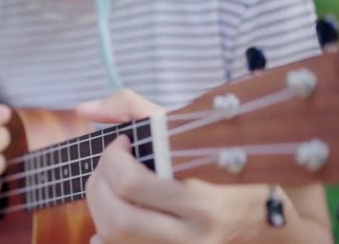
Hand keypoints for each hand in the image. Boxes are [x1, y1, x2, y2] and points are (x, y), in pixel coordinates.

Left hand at [77, 89, 265, 243]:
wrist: (254, 207)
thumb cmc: (215, 160)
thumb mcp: (183, 126)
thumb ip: (130, 107)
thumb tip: (83, 109)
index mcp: (202, 200)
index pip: (132, 185)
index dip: (112, 158)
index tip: (121, 143)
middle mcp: (193, 236)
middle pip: (117, 218)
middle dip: (98, 184)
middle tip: (109, 165)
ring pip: (113, 238)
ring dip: (98, 205)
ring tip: (111, 183)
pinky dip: (104, 233)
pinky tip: (115, 211)